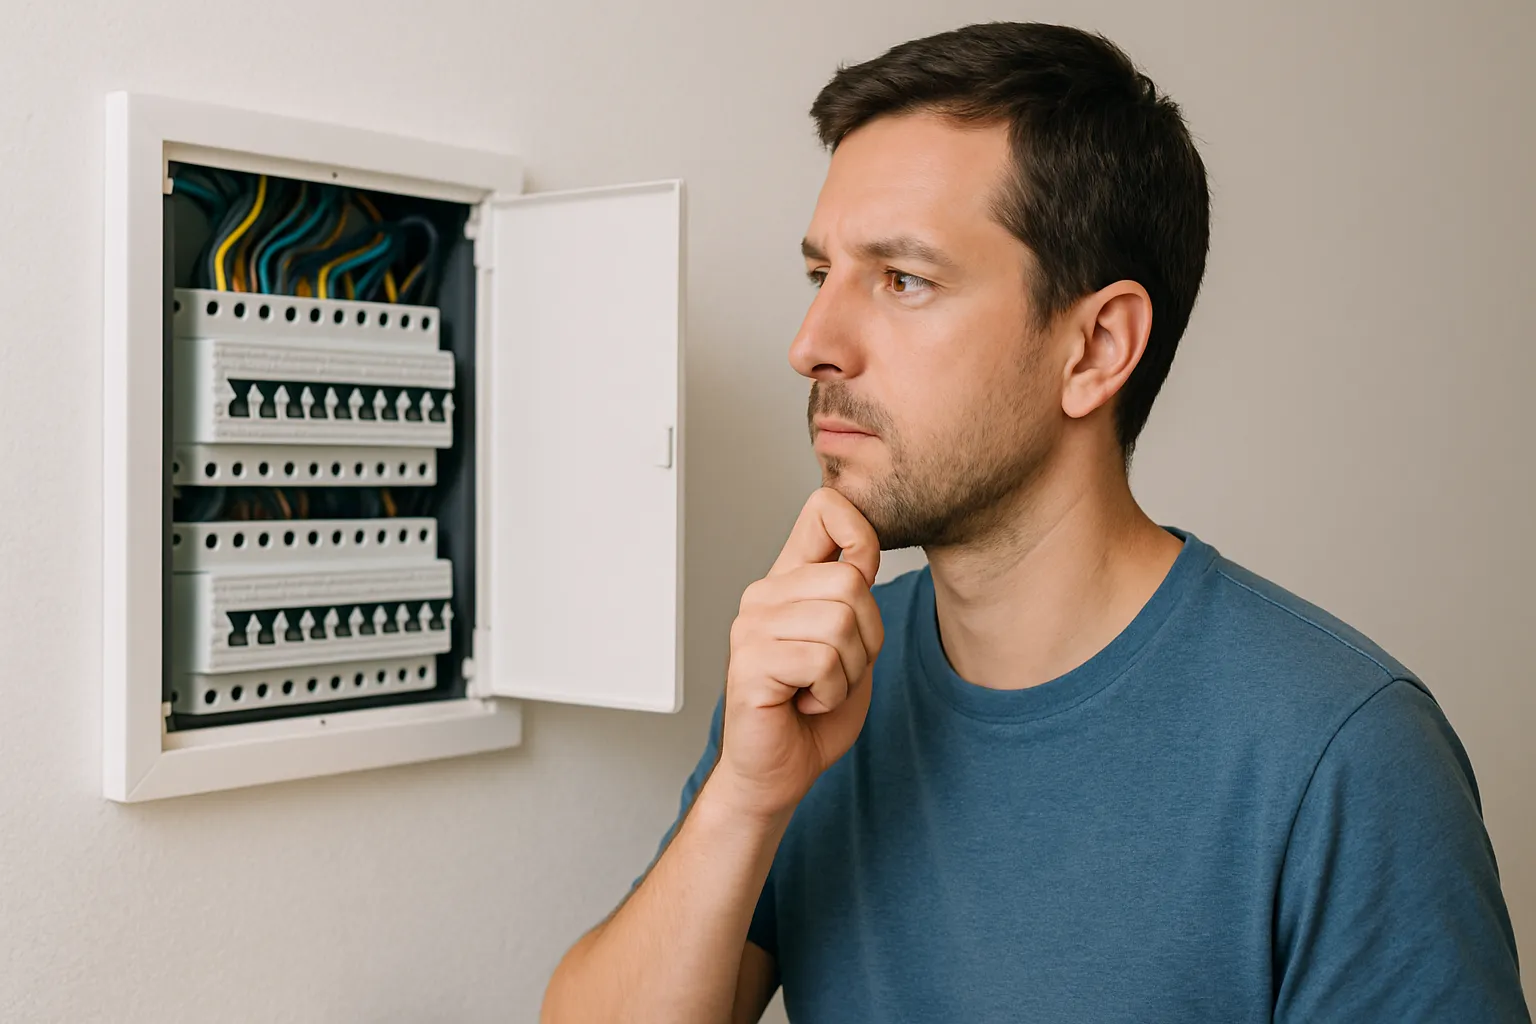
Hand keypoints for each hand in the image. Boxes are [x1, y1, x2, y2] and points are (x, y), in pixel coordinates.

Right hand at [712, 487, 883, 820]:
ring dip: (848, 671)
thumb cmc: (811, 713)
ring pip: (842, 622)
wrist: (776, 774)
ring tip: (817, 688)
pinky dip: (830, 692)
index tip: (866, 577)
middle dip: (868, 637)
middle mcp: (764, 595)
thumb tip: (863, 557)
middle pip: (851, 580)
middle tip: (837, 669)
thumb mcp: (850, 644)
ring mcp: (751, 626)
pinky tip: (803, 702)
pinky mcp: (751, 662)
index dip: (862, 534)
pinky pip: (822, 661)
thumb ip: (854, 598)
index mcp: (787, 580)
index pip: (824, 511)